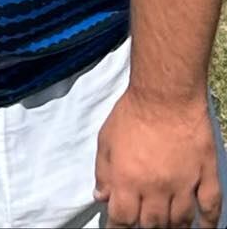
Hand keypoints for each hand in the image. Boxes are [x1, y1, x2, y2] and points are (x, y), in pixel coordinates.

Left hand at [94, 87, 220, 227]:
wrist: (165, 97)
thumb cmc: (131, 115)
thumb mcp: (105, 139)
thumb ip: (102, 171)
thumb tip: (101, 197)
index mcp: (128, 180)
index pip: (122, 218)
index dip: (118, 228)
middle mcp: (156, 190)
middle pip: (152, 225)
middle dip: (144, 228)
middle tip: (142, 223)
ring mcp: (185, 186)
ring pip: (180, 222)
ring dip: (171, 228)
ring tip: (165, 226)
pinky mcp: (207, 178)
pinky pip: (211, 209)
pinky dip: (208, 224)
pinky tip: (202, 228)